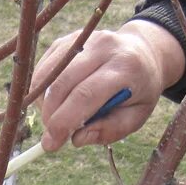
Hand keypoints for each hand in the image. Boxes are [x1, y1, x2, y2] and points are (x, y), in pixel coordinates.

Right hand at [34, 21, 185, 151]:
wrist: (143, 52)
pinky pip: (45, 68)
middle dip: (50, 116)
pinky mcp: (67, 40)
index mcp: (125, 67)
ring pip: (48, 75)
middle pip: (62, 84)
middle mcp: (103, 47)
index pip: (85, 95)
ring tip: (55, 118)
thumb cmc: (139, 90)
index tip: (51, 144)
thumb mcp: (136, 116)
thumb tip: (76, 139)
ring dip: (43, 103)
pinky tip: (54, 102)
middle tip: (50, 137)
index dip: (63, 121)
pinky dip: (42, 90)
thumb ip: (110, 130)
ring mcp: (83, 40)